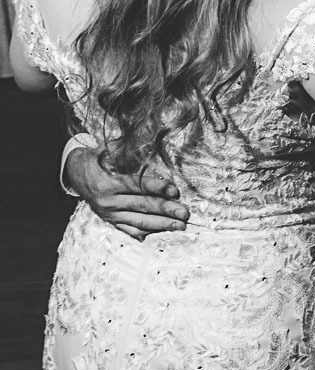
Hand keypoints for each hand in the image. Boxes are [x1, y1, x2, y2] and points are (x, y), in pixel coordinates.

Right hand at [65, 147, 189, 239]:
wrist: (76, 174)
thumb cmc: (97, 159)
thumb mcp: (107, 150)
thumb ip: (127, 149)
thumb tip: (152, 139)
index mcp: (107, 182)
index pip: (137, 186)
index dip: (156, 188)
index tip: (174, 190)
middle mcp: (108, 201)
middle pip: (141, 206)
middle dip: (165, 210)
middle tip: (184, 213)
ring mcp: (109, 214)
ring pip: (138, 221)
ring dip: (161, 225)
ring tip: (179, 225)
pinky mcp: (110, 221)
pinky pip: (130, 229)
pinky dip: (147, 231)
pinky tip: (163, 231)